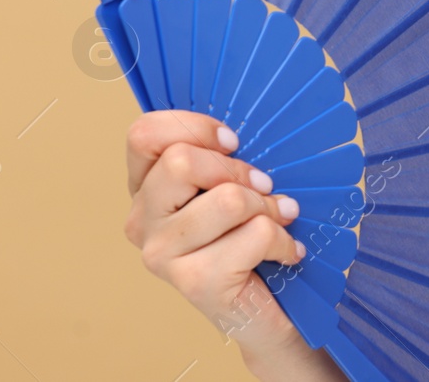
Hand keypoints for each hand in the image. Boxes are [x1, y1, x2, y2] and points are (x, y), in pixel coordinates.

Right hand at [123, 110, 307, 355]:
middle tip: (265, 187)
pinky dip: (284, 239)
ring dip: (268, 206)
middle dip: (239, 169)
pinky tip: (286, 252)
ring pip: (226, 199)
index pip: (144, 134)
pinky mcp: (193, 282)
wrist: (265, 309)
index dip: (196, 127)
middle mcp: (141, 220)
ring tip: (279, 218)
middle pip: (182, 161)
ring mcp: (160, 254)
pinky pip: (255, 235)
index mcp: (144, 187)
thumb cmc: (249, 233)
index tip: (234, 142)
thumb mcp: (233, 182)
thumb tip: (256, 119)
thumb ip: (224, 154)